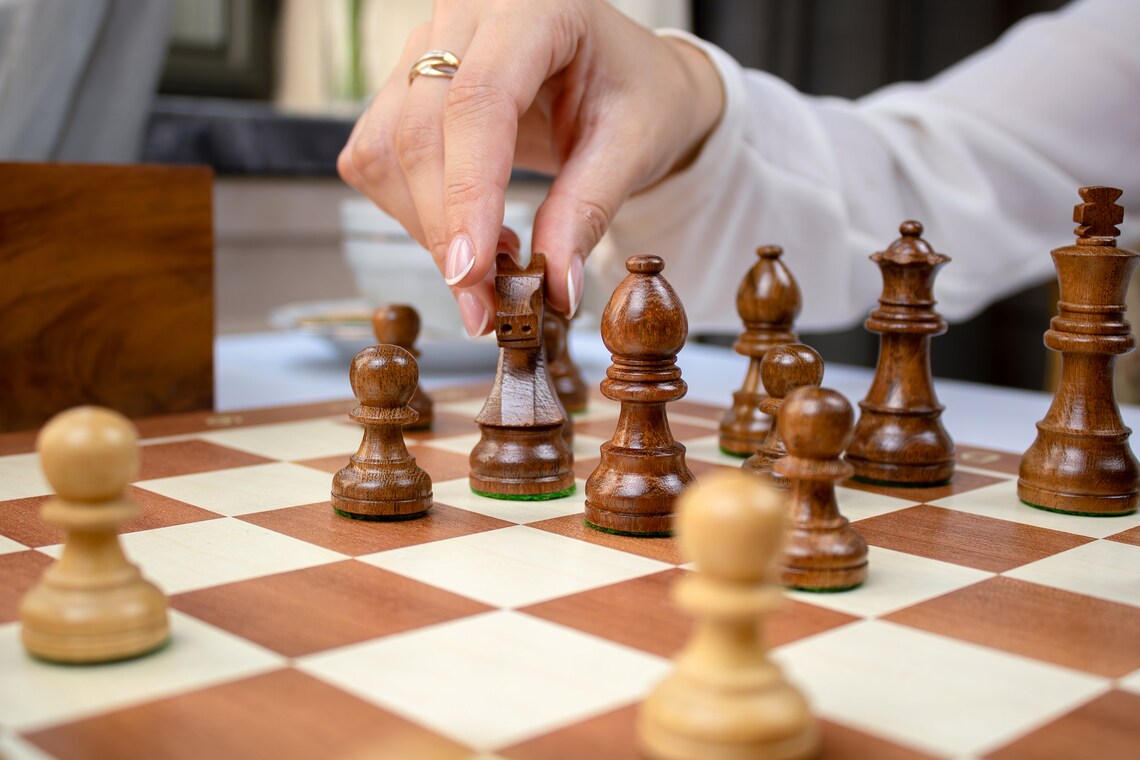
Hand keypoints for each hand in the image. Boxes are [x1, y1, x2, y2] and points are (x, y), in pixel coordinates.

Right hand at [338, 0, 722, 335]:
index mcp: (534, 8)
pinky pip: (377, 157)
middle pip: (419, 132)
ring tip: (489, 262)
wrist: (627, 74)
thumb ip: (588, 211)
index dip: (469, 194)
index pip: (478, 102)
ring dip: (425, 226)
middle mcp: (466, 14)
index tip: (472, 273)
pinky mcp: (406, 85)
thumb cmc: (639, 93)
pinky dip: (412, 211)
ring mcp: (425, 46)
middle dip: (445, 231)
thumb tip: (553, 286)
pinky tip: (465, 228)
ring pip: (386, 149)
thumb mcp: (634, 146)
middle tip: (484, 304)